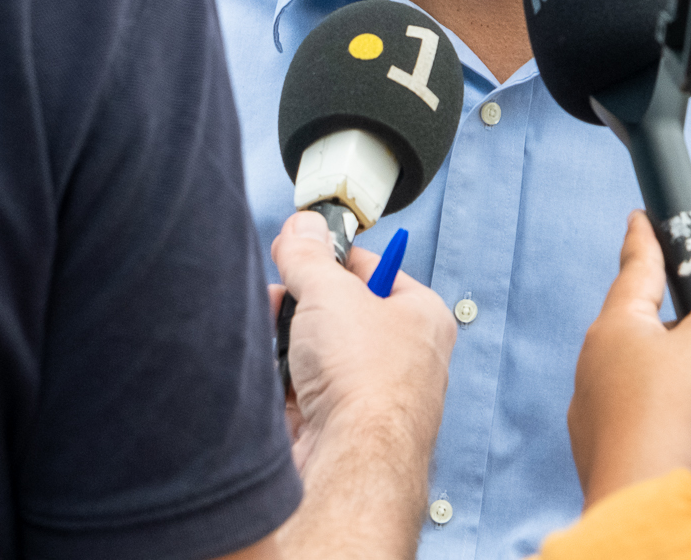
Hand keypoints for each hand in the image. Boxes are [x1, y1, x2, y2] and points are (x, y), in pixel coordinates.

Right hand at [268, 212, 454, 559]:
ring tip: (272, 339)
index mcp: (421, 316)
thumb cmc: (367, 379)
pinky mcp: (336, 429)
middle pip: (339, 314)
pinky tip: (268, 377)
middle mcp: (404, 358)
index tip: (301, 252)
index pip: (374, 271)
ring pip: (316, 354)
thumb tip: (302, 229)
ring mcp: (370, 397)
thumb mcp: (330, 291)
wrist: (350, 460)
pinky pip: (299, 391)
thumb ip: (309, 256)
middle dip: (301, 306)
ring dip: (287, 344)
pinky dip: (278, 382)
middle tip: (280, 299)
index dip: (334, 260)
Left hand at [569, 211, 690, 507]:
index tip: (641, 216)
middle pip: (650, 323)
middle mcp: (597, 360)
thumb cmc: (671, 416)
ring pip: (649, 368)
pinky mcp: (607, 444)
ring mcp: (596, 405)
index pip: (635, 269)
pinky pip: (646, 407)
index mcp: (615, 326)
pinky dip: (677, 404)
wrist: (643, 500)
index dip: (645, 240)